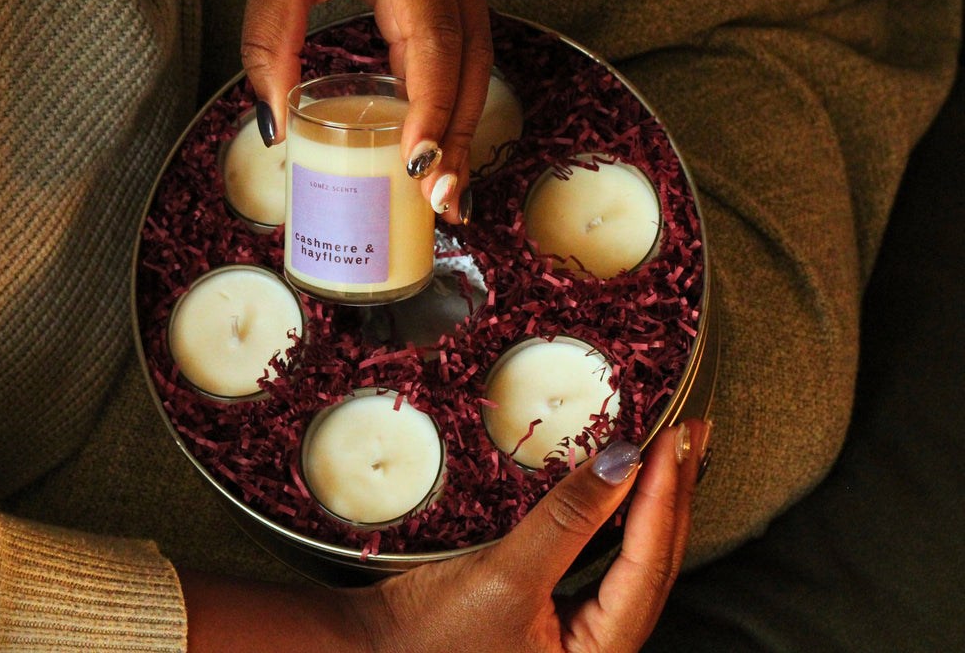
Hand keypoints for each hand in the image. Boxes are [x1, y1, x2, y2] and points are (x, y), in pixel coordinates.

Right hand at [180, 420, 708, 651]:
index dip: (664, 495)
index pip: (649, 563)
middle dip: (675, 494)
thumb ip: (570, 520)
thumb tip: (625, 461)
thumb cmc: (429, 634)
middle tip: (691, 431)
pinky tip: (630, 486)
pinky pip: (610, 560)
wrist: (372, 652)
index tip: (675, 437)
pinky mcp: (561, 613)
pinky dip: (624, 518)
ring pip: (638, 560)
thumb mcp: (505, 575)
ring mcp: (583, 632)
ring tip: (675, 450)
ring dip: (657, 502)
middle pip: (655, 563)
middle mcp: (602, 648)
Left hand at [241, 0, 492, 223]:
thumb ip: (269, 42)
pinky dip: (450, 96)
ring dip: (461, 123)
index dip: (434, 111)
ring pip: (477, 56)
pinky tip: (436, 137)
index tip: (420, 166)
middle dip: (458, 134)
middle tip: (444, 198)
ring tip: (445, 183)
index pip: (437, 42)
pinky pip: (460, 44)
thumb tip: (274, 124)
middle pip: (473, 59)